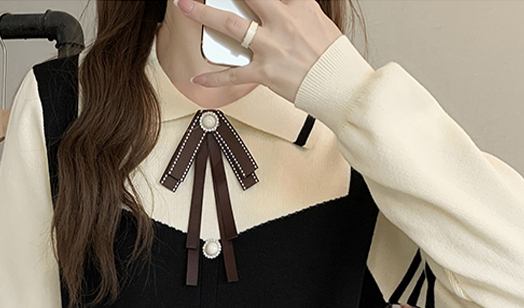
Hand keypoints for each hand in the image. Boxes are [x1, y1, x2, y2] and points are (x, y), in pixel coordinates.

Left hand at [174, 0, 342, 103]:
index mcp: (298, 5)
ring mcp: (271, 46)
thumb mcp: (317, 20)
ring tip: (186, 7)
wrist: (338, 84)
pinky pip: (233, 74)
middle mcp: (282, 21)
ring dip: (204, 14)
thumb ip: (296, 9)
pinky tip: (198, 77)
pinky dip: (213, 78)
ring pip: (231, 25)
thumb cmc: (331, 57)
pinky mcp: (265, 72)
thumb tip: (283, 5)